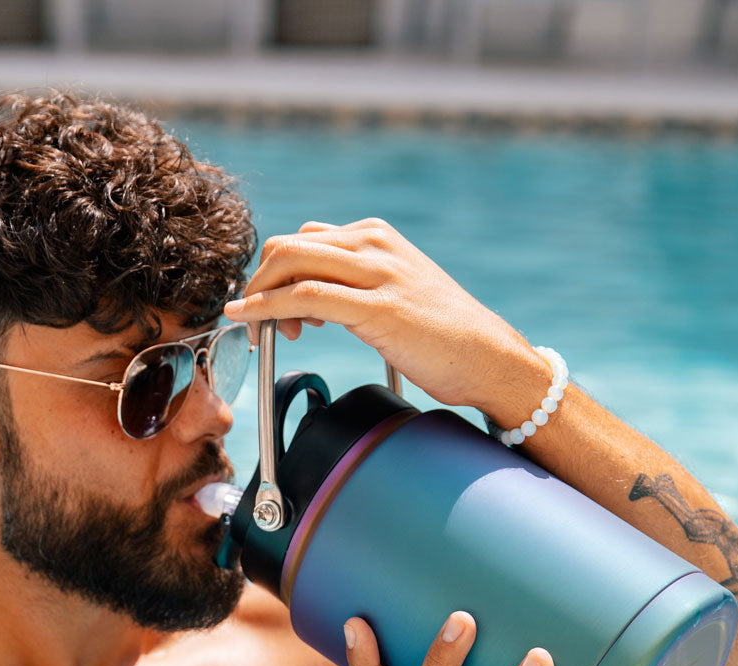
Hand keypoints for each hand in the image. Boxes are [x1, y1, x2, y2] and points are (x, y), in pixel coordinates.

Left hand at [224, 219, 543, 418]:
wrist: (489, 357)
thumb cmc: (443, 336)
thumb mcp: (394, 293)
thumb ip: (356, 284)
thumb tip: (309, 301)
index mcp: (375, 235)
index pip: (303, 240)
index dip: (275, 275)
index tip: (272, 312)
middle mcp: (374, 243)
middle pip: (287, 247)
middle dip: (258, 284)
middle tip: (255, 323)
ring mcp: (377, 272)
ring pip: (290, 264)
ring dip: (259, 298)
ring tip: (258, 333)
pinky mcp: (378, 307)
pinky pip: (305, 296)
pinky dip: (267, 308)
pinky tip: (249, 321)